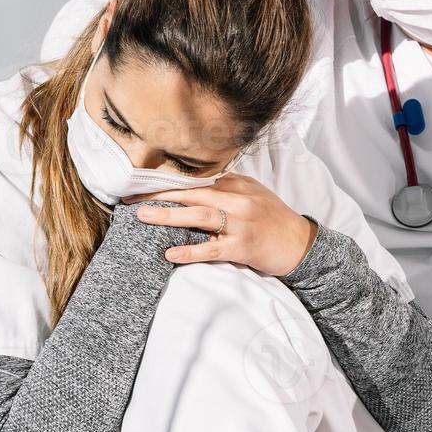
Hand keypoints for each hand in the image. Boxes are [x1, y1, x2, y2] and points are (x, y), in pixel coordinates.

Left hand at [129, 174, 316, 276]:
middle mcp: (237, 199)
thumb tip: (194, 184)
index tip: (141, 181)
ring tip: (143, 216)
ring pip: (199, 215)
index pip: (196, 177)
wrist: (301, 243)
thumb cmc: (273, 220)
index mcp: (237, 183)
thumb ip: (226, 187)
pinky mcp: (243, 246)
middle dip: (159, 193)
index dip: (167, 180)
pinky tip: (171, 254)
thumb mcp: (252, 194)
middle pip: (192, 191)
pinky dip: (190, 250)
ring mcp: (240, 223)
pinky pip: (211, 248)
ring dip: (169, 215)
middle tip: (131, 196)